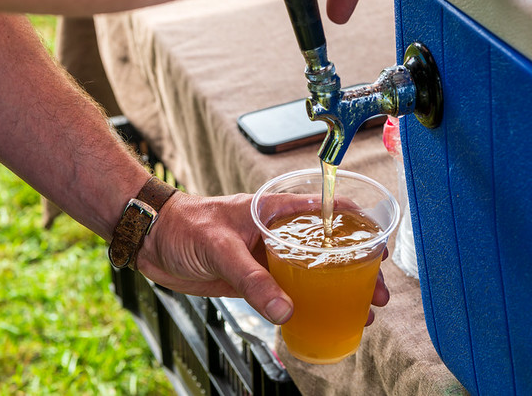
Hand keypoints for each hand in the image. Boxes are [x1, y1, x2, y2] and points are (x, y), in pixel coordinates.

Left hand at [135, 191, 390, 324]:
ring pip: (313, 274)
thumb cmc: (184, 224)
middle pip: (328, 249)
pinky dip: (308, 307)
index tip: (379, 246)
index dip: (357, 227)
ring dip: (338, 292)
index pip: (326, 212)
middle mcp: (277, 233)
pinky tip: (324, 320)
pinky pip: (287, 294)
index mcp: (276, 211)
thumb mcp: (220, 246)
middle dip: (358, 269)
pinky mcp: (254, 280)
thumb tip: (286, 310)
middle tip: (378, 293)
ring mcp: (267, 258)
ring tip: (364, 311)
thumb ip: (252, 278)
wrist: (152, 239)